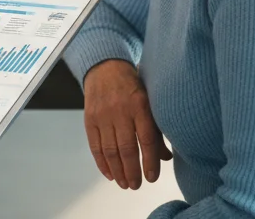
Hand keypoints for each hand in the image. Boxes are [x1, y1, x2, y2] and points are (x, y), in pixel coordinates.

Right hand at [82, 59, 171, 189]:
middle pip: (126, 148)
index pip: (146, 139)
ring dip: (118, 171)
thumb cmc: (133, 87)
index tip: (152, 178)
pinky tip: (110, 174)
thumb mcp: (150, 101)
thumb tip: (165, 157)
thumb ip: (157, 128)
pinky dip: (102, 163)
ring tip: (125, 184)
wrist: (105, 68)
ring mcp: (103, 115)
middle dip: (132, 171)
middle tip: (136, 186)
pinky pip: (95, 146)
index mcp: (140, 105)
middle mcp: (120, 110)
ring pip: (110, 150)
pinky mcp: (89, 118)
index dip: (149, 162)